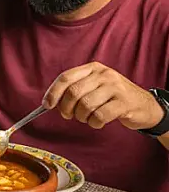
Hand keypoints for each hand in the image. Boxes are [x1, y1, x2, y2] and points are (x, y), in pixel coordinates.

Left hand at [42, 62, 164, 130]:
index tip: (47, 105)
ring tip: (87, 118)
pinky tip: (97, 122)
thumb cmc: (113, 98)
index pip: (65, 77)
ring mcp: (116, 87)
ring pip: (85, 105)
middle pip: (73, 92)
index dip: (53, 92)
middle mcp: (104, 74)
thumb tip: (50, 102)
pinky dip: (94, 123)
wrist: (144, 105)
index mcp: (93, 68)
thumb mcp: (95, 86)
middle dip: (66, 108)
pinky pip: (99, 116)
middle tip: (69, 116)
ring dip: (81, 117)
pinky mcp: (124, 103)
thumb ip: (75, 89)